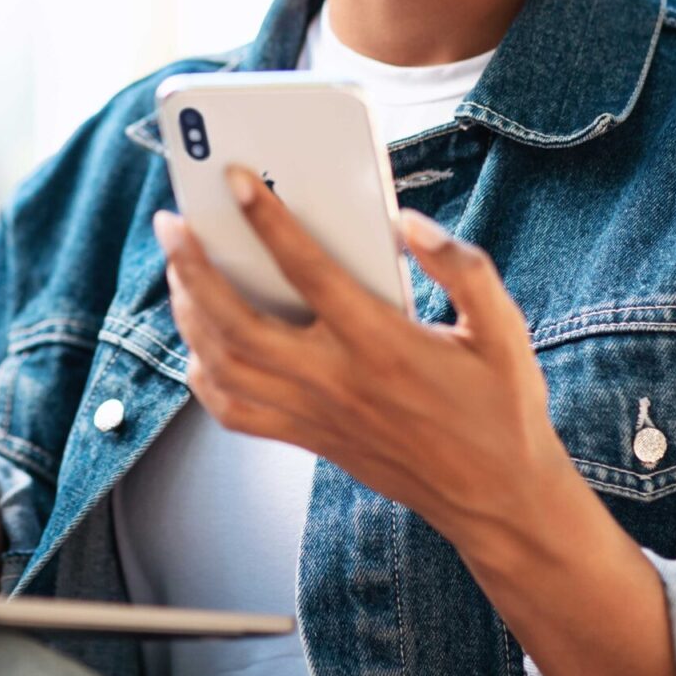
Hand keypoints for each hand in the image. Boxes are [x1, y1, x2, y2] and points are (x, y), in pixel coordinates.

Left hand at [150, 163, 575, 548]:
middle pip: (237, 323)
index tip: (234, 179)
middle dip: (192, 268)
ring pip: (225, 366)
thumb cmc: (500, 405)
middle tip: (172, 224)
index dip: (268, 220)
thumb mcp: (503, 327)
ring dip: (189, 314)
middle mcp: (338, 380)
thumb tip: (407, 223)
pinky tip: (200, 344)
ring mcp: (315, 414)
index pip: (309, 271)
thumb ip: (461, 267)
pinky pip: (234, 412)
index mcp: (383, 344)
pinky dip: (204, 377)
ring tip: (178, 269)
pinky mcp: (308, 438)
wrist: (498, 496)